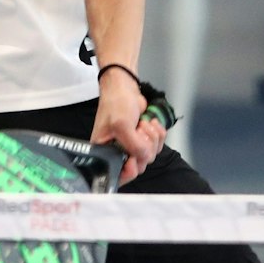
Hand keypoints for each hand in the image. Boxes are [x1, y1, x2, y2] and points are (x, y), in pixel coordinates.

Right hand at [91, 68, 163, 184]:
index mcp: (105, 153)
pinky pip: (157, 144)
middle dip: (144, 146)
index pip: (119, 175)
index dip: (130, 170)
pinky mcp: (143, 138)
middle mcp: (118, 153)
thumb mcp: (121, 125)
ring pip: (150, 154)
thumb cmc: (116, 104)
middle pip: (140, 164)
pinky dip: (158, 133)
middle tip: (139, 130)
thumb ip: (134, 146)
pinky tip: (150, 121)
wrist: (124, 87)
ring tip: (143, 123)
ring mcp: (132, 146)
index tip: (134, 158)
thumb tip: (144, 158)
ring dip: (152, 137)